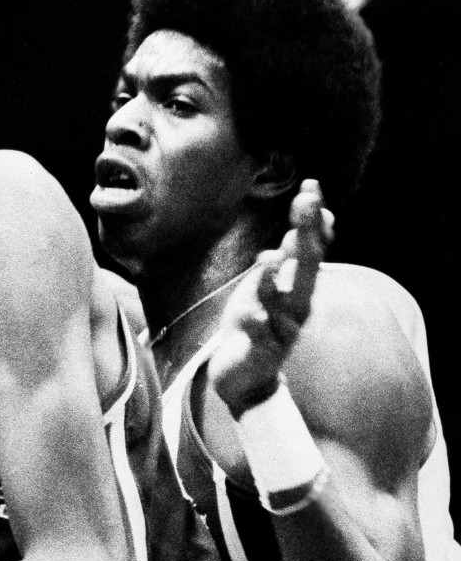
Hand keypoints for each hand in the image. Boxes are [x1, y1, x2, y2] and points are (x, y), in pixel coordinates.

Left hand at [210, 181, 333, 416]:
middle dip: (307, 237)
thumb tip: (315, 215)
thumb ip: (294, 253)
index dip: (314, 219)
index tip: (311, 186)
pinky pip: (261, 337)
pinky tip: (253, 316)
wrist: (246, 374)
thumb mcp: (275, 281)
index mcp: (299, 285)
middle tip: (306, 205)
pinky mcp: (262, 350)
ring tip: (268, 259)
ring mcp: (282, 328)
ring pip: (284, 303)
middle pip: (307, 269)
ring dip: (276, 282)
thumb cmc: (260, 322)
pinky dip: (258, 326)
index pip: (314, 247)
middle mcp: (297, 304)